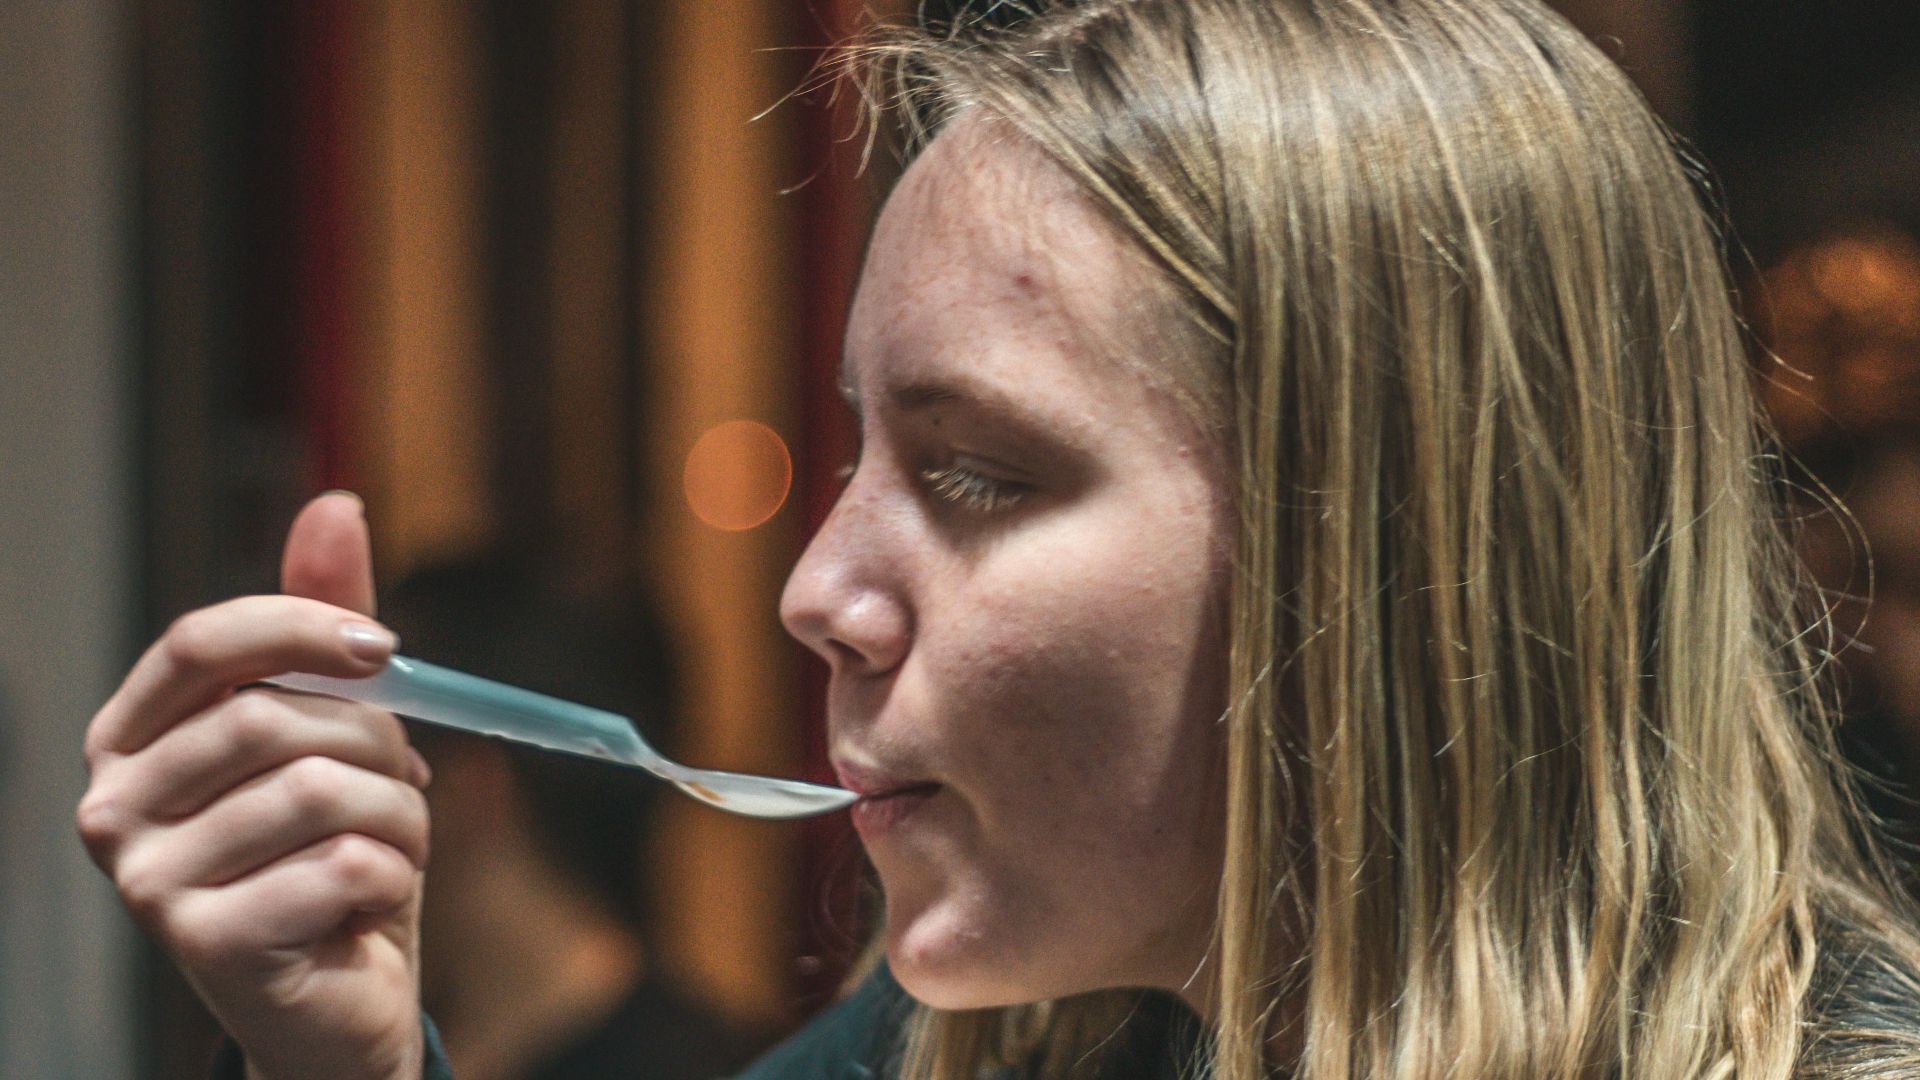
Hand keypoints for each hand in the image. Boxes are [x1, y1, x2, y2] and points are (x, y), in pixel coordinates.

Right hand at [77, 493, 429, 1079]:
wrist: (337, 998)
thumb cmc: (328, 853)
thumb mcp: (336, 732)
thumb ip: (324, 626)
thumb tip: (335, 503)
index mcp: (134, 737)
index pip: (204, 642)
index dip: (302, 627)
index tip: (385, 649)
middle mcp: (114, 806)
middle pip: (273, 721)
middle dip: (377, 745)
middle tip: (404, 787)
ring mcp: (147, 882)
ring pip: (322, 794)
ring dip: (400, 818)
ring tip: (391, 851)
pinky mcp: (203, 944)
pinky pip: (346, 867)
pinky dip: (394, 878)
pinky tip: (370, 906)